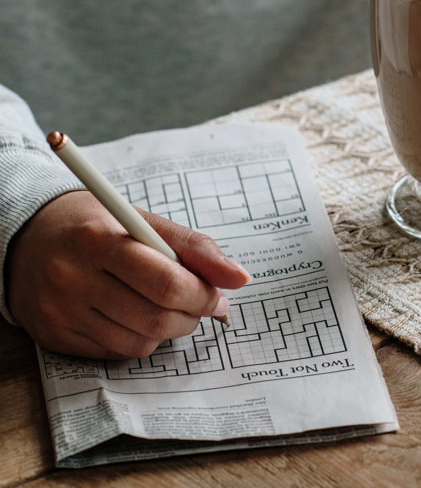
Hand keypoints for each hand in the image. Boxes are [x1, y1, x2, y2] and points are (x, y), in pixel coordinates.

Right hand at [6, 191, 249, 357]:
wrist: (28, 237)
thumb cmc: (98, 225)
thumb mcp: (144, 221)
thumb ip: (194, 246)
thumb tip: (239, 277)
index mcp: (99, 240)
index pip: (166, 283)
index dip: (203, 294)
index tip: (218, 294)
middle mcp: (72, 279)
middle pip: (155, 318)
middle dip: (192, 315)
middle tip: (201, 303)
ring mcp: (60, 312)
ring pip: (138, 343)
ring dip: (169, 330)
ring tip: (170, 307)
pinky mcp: (53, 337)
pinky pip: (115, 353)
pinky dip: (139, 340)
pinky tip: (136, 315)